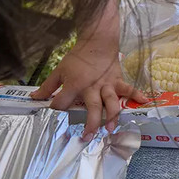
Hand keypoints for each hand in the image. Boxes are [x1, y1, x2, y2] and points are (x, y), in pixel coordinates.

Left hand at [31, 0, 146, 139]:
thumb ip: (47, 86)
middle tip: (87, 137)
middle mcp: (91, 87)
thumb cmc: (77, 57)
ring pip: (111, 102)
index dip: (56, 110)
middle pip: (92, 108)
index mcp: (75, 84)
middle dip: (90, 124)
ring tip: (110, 129)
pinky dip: (137, 95)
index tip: (53, 117)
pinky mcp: (117, 81)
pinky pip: (128, 89)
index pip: (62, 102)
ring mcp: (106, 85)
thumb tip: (34, 98)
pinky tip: (145, 101)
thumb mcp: (59, 70)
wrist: (97, 42)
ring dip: (112, 116)